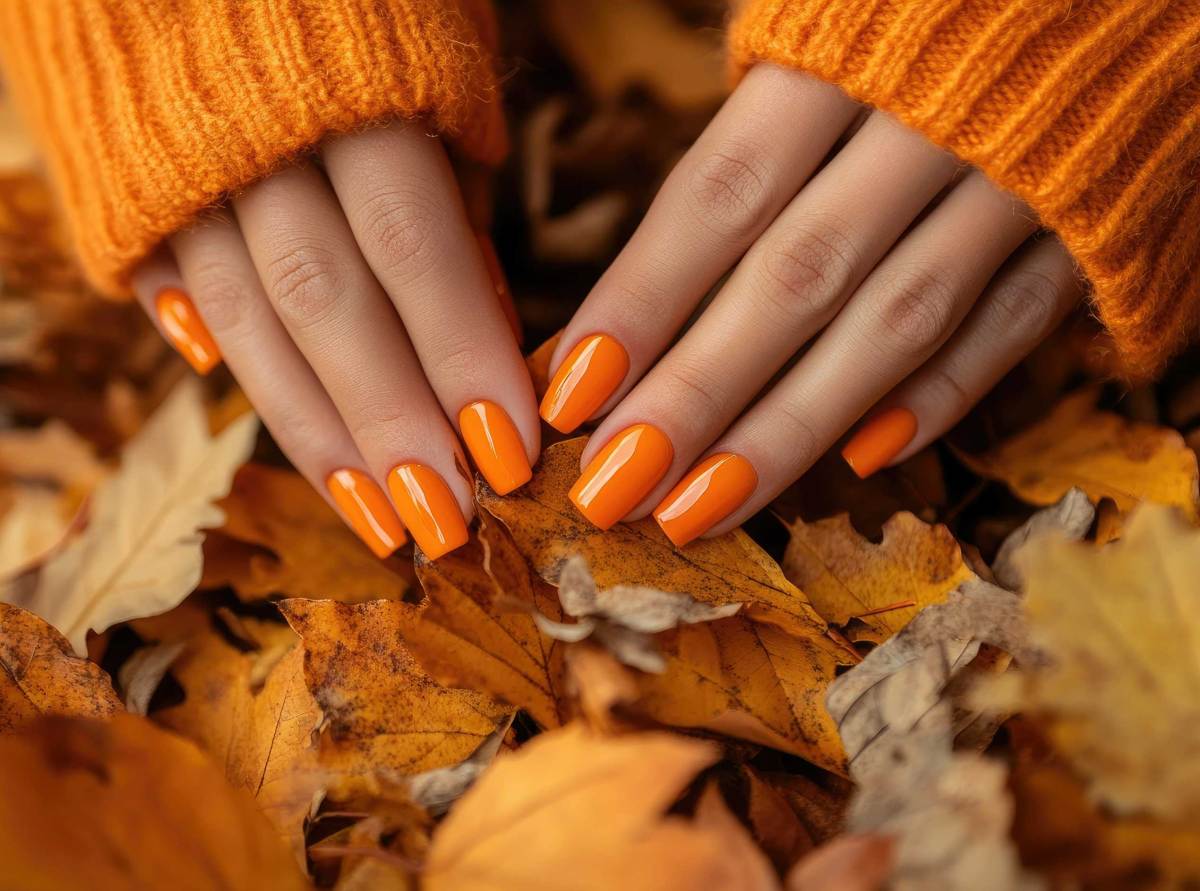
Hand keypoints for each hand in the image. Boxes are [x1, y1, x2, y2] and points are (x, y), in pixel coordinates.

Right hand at [132, 122, 538, 559]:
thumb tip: (493, 333)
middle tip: (449, 521)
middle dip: (391, 423)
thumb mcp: (437, 79)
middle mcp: (255, 138)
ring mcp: (181, 171)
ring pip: (246, 322)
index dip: (461, 357)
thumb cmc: (364, 20)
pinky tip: (286, 437)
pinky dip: (227, 364)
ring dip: (317, 434)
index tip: (511, 454)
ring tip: (380, 520)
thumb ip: (459, 203)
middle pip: (325, 303)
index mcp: (352, 92)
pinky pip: (174, 294)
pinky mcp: (133, 195)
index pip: (414, 248)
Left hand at [543, 64, 1082, 544]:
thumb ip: (751, 147)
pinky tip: (858, 462)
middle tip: (613, 486)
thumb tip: (638, 297)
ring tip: (697, 506)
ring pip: (895, 324)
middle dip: (696, 395)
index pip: (721, 195)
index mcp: (846, 54)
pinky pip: (1009, 328)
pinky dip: (937, 398)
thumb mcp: (825, 36)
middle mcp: (934, 120)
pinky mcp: (1092, 228)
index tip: (569, 391)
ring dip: (788, 428)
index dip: (642, 300)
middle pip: (795, 279)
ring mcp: (1023, 181)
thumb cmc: (928, 12)